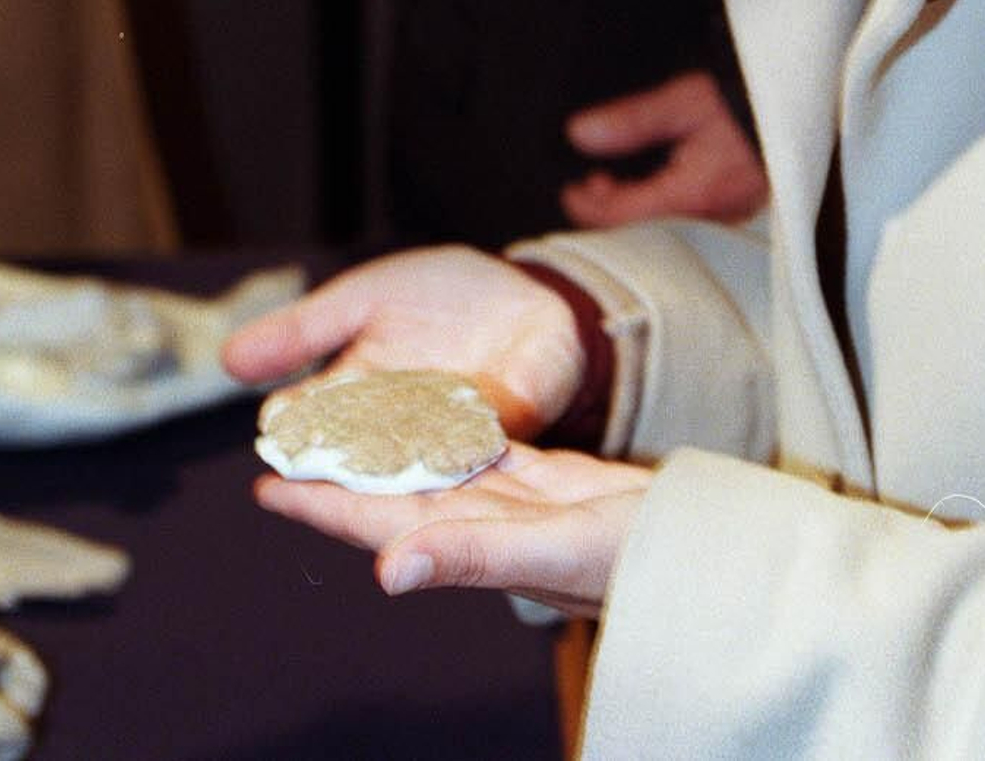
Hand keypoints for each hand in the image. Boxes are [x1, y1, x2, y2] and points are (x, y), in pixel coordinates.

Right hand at [222, 246, 586, 438]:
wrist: (523, 291)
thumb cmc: (436, 297)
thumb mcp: (361, 298)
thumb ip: (304, 330)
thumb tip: (227, 361)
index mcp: (355, 400)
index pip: (310, 423)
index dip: (292, 428)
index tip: (274, 426)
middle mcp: (396, 433)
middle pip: (355, 459)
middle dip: (336, 469)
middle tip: (311, 474)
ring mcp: (449, 436)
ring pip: (413, 465)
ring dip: (396, 473)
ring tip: (372, 473)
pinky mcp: (504, 430)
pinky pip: (480, 443)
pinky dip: (465, 446)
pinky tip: (450, 449)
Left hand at [255, 441, 651, 617]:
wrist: (716, 552)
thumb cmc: (646, 561)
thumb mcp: (557, 551)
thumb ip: (473, 555)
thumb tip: (386, 570)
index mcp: (480, 548)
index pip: (383, 523)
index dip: (325, 505)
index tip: (268, 484)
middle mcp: (491, 530)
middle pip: (398, 496)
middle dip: (344, 473)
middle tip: (292, 442)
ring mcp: (523, 508)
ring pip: (439, 475)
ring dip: (392, 453)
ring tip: (347, 426)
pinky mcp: (556, 486)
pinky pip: (490, 457)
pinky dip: (457, 436)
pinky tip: (435, 415)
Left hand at [562, 70, 768, 227]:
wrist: (795, 106)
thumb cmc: (744, 102)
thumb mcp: (684, 100)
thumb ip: (632, 120)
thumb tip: (581, 133)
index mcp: (693, 195)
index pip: (625, 218)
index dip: (589, 208)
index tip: (570, 190)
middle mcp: (710, 218)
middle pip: (642, 232)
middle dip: (608, 211)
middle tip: (590, 183)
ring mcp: (725, 219)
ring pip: (662, 229)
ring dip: (632, 209)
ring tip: (612, 181)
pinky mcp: (735, 212)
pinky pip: (685, 221)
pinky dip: (657, 208)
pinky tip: (650, 185)